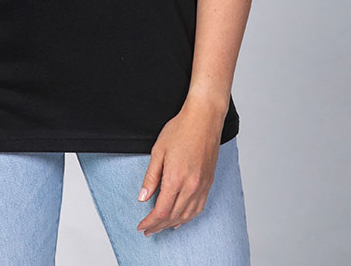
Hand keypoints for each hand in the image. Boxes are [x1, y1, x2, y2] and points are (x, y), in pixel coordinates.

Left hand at [136, 96, 225, 237]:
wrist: (204, 119)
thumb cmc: (180, 130)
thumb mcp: (158, 150)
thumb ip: (151, 176)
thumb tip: (143, 197)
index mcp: (176, 178)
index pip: (161, 210)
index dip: (150, 221)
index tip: (141, 226)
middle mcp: (191, 186)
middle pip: (173, 216)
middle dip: (159, 226)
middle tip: (148, 230)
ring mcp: (202, 185)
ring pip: (187, 215)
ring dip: (172, 224)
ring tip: (161, 227)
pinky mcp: (208, 182)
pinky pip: (198, 207)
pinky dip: (188, 217)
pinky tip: (180, 218)